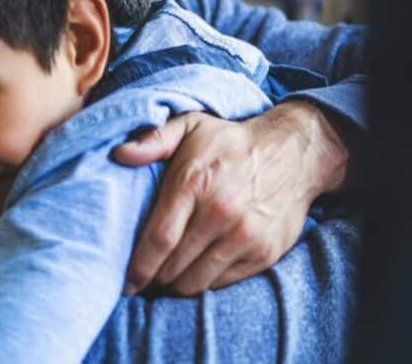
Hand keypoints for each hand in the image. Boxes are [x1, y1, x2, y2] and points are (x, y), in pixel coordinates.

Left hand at [113, 102, 347, 294]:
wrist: (293, 153)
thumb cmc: (231, 141)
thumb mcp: (190, 125)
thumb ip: (153, 139)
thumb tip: (119, 154)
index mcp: (194, 183)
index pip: (159, 238)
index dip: (138, 267)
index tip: (125, 283)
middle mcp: (220, 213)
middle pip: (174, 266)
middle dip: (153, 279)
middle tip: (142, 282)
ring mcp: (245, 236)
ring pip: (197, 281)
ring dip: (176, 287)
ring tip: (164, 282)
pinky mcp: (264, 253)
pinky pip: (223, 283)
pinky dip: (204, 284)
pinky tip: (193, 275)